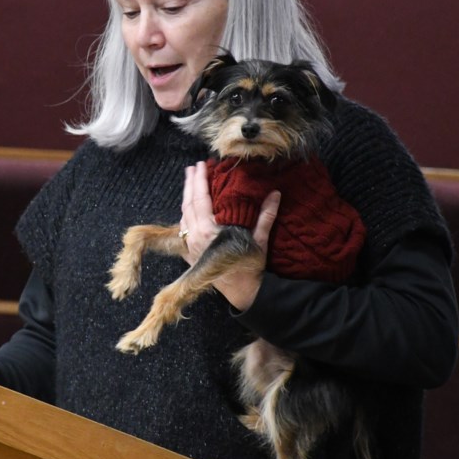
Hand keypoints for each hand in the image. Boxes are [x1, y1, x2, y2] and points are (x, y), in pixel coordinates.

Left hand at [179, 160, 280, 310]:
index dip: (199, 180)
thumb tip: (275, 193)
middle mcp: (195, 237)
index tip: (200, 165)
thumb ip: (265, 216)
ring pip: (183, 217)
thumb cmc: (251, 267)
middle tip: (193, 168)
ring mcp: (190, 247)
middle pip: (188, 205)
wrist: (242, 293)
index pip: (200, 199)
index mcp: (209, 231)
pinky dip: (185, 217)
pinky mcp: (190, 255)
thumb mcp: (260, 240)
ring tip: (189, 183)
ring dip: (186, 199)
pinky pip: (183, 231)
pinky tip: (188, 211)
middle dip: (189, 184)